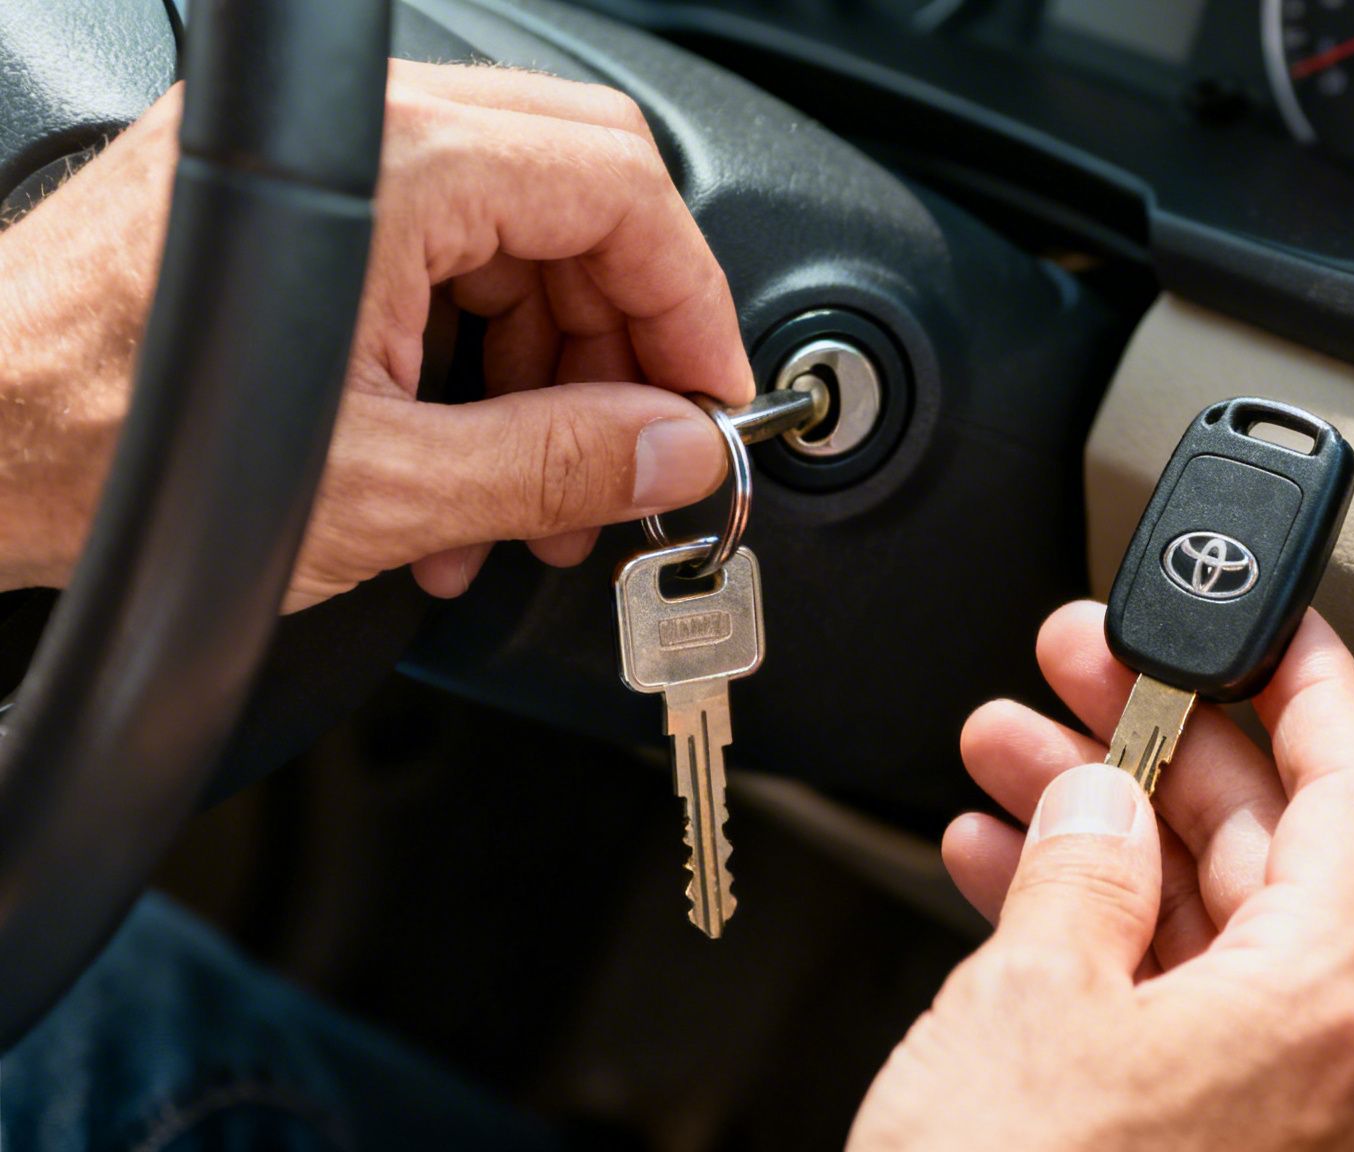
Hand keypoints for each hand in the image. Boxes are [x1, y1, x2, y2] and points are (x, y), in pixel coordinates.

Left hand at [0, 61, 752, 610]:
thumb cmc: (105, 449)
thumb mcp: (385, 489)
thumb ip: (559, 463)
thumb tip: (677, 450)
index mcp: (399, 165)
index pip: (622, 192)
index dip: (694, 306)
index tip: (714, 398)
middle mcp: (363, 134)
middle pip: (579, 207)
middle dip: (621, 350)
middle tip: (637, 458)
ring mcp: (322, 166)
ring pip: (510, 242)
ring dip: (544, 378)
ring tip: (536, 506)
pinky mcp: (285, 211)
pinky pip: (431, 262)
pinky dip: (467, 366)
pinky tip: (461, 481)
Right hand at [850, 604, 1353, 1150]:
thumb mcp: (1032, 1006)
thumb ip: (1081, 874)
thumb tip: (1098, 801)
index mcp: (1318, 1009)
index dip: (1307, 684)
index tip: (1266, 621)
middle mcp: (1320, 1067)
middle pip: (1264, 847)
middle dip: (1153, 744)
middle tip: (1076, 671)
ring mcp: (1262, 1114)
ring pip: (1201, 922)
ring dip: (1100, 828)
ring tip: (1006, 755)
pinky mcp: (1196, 1147)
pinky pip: (1163, 1005)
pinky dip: (1089, 933)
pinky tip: (1005, 870)